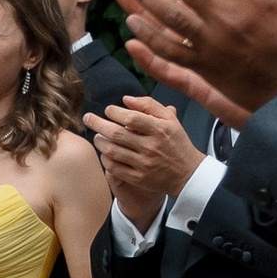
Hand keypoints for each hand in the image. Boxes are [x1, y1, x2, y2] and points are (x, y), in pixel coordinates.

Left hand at [89, 96, 203, 221]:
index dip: (114, 112)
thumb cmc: (177, 143)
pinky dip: (105, 159)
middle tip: (88, 118)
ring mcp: (144, 164)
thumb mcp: (170, 120)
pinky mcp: (139, 178)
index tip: (108, 110)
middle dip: (98, 124)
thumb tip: (125, 99)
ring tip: (97, 136)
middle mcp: (151, 147)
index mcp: (160, 130)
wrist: (188, 173)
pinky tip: (104, 152)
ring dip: (100, 141)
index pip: (130, 118)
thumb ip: (149, 105)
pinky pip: (114, 168)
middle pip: (116, 134)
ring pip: (112, 151)